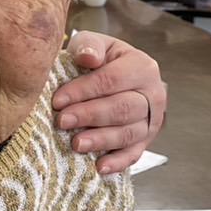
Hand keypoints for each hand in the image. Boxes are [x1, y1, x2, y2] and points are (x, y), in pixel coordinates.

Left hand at [54, 31, 166, 174]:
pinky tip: (100, 167)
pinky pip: (134, 153)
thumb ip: (88, 46)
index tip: (58, 100)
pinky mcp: (146, 140)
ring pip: (128, 132)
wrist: (116, 73)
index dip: (83, 91)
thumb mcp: (93, 43)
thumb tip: (88, 57)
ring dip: (101, 140)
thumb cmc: (100, 59)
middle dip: (89, 116)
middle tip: (62, 121)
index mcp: (141, 66)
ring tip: (76, 144)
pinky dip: (118, 162)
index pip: (111, 80)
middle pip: (121, 108)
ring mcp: (152, 119)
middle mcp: (153, 94)